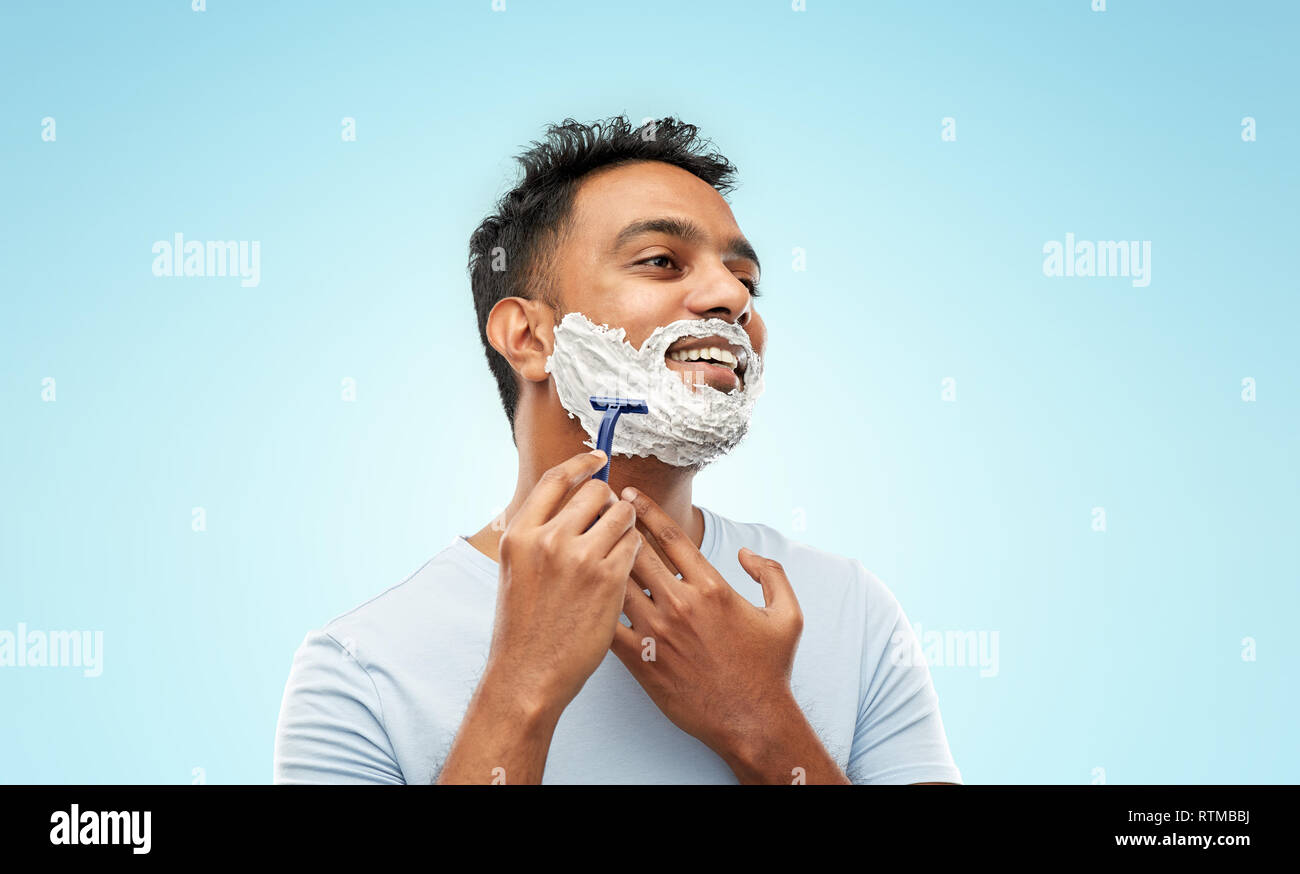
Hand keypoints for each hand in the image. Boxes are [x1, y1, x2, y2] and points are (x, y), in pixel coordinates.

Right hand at [486, 450, 641, 717]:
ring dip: (626, 525)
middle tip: (609, 521)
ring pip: (621, 515)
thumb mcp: (515, 570)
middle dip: (608, 502)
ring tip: (618, 548)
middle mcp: (548, 539)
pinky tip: (625, 569)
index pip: (556, 479)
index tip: (599, 458)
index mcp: (520, 533)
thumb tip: (569, 503)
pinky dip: (634, 552)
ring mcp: (580, 558)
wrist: (528, 675)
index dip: (582, 463)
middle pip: (595, 492)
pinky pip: (634, 546)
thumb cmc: (523, 627)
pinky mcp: (608, 580)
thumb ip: (537, 534)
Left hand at [610, 487, 804, 765]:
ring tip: (583, 542)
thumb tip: (746, 554)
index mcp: (712, 587)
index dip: (647, 510)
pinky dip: (595, 605)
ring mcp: (658, 633)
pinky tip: (582, 590)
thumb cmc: (770, 669)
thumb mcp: (788, 615)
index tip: (630, 493)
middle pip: (636, 551)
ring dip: (600, 560)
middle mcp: (681, 604)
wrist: (751, 721)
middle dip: (615, 525)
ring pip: (618, 583)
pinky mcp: (642, 661)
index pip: (672, 536)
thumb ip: (772, 574)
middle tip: (597, 507)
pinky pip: (609, 625)